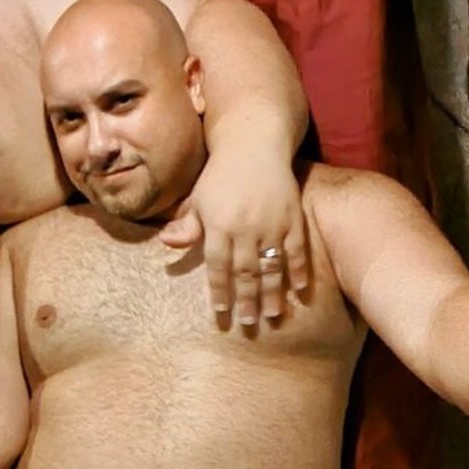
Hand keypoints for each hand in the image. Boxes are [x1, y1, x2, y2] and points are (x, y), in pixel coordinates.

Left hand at [159, 144, 307, 325]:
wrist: (254, 143)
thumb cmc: (220, 175)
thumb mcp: (198, 199)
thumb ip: (187, 226)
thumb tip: (166, 244)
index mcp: (218, 225)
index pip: (217, 268)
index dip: (220, 293)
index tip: (222, 316)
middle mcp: (245, 227)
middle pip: (246, 273)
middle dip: (247, 301)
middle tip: (249, 325)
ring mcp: (272, 223)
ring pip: (272, 266)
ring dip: (273, 293)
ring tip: (273, 316)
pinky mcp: (293, 216)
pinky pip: (298, 250)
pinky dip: (300, 270)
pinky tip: (302, 291)